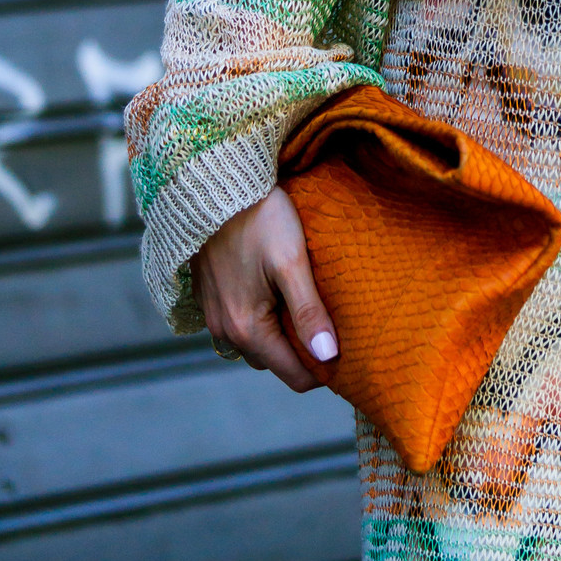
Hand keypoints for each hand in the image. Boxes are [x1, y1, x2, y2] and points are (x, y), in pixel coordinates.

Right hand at [192, 185, 337, 393]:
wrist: (212, 185)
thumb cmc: (259, 218)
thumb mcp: (291, 263)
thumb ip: (309, 312)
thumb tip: (329, 357)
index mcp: (248, 329)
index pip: (295, 376)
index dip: (325, 370)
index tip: (351, 351)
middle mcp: (225, 331)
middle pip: (276, 361)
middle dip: (304, 352)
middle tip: (334, 324)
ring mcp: (213, 315)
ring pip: (257, 343)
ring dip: (282, 334)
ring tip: (310, 306)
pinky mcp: (209, 297)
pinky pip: (240, 323)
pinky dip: (263, 318)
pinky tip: (279, 291)